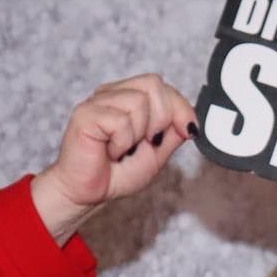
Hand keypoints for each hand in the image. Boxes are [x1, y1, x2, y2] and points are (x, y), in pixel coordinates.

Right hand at [30, 74, 196, 244]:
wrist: (89, 192)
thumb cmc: (118, 173)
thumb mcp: (157, 154)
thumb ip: (173, 133)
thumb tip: (191, 119)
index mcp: (129, 98)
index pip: (161, 86)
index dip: (181, 107)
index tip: (189, 131)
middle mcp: (112, 95)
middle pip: (153, 84)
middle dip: (163, 118)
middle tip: (149, 142)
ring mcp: (97, 102)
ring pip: (138, 101)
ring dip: (139, 133)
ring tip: (124, 148)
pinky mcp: (85, 114)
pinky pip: (121, 121)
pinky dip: (123, 142)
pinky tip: (111, 151)